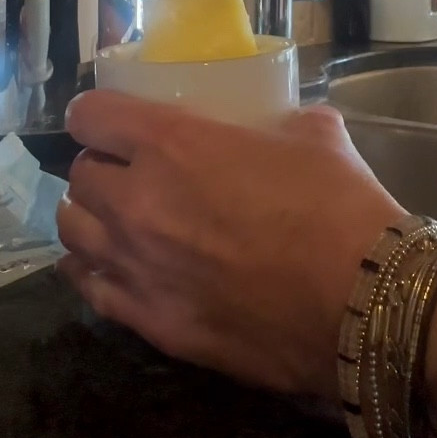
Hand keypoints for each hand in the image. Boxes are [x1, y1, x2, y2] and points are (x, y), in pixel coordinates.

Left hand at [57, 97, 404, 399]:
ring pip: (73, 233)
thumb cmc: (340, 209)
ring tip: (117, 222)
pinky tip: (113, 268)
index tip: (112, 122)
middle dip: (101, 169)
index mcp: (169, 145)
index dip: (97, 115)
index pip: (90, 115)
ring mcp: (136, 268)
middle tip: (131, 175)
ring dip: (91, 219)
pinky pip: (92, 290)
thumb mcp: (315, 136)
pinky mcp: (151, 322)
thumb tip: (281, 124)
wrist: (363, 305)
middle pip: (80, 176)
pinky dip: (95, 273)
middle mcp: (136, 203)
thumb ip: (279, 122)